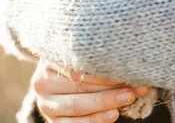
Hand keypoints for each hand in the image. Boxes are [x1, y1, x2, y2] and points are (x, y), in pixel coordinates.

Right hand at [32, 58, 149, 122]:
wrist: (61, 84)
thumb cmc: (78, 67)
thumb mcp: (82, 58)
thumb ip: (98, 61)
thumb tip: (132, 67)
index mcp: (48, 60)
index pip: (77, 66)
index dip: (102, 70)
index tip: (125, 69)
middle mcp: (42, 82)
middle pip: (79, 86)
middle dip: (109, 87)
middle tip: (132, 87)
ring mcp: (45, 104)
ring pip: (76, 105)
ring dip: (105, 103)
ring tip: (127, 99)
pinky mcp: (53, 122)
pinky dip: (96, 120)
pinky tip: (113, 114)